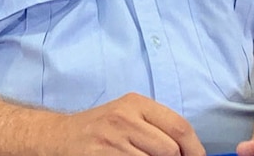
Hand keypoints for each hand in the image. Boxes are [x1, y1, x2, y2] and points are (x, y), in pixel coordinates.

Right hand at [50, 92, 205, 155]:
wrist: (58, 137)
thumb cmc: (99, 129)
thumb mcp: (127, 116)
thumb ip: (156, 128)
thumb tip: (189, 152)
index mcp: (135, 103)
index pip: (179, 126)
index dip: (195, 149)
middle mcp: (124, 118)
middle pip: (169, 149)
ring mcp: (112, 140)